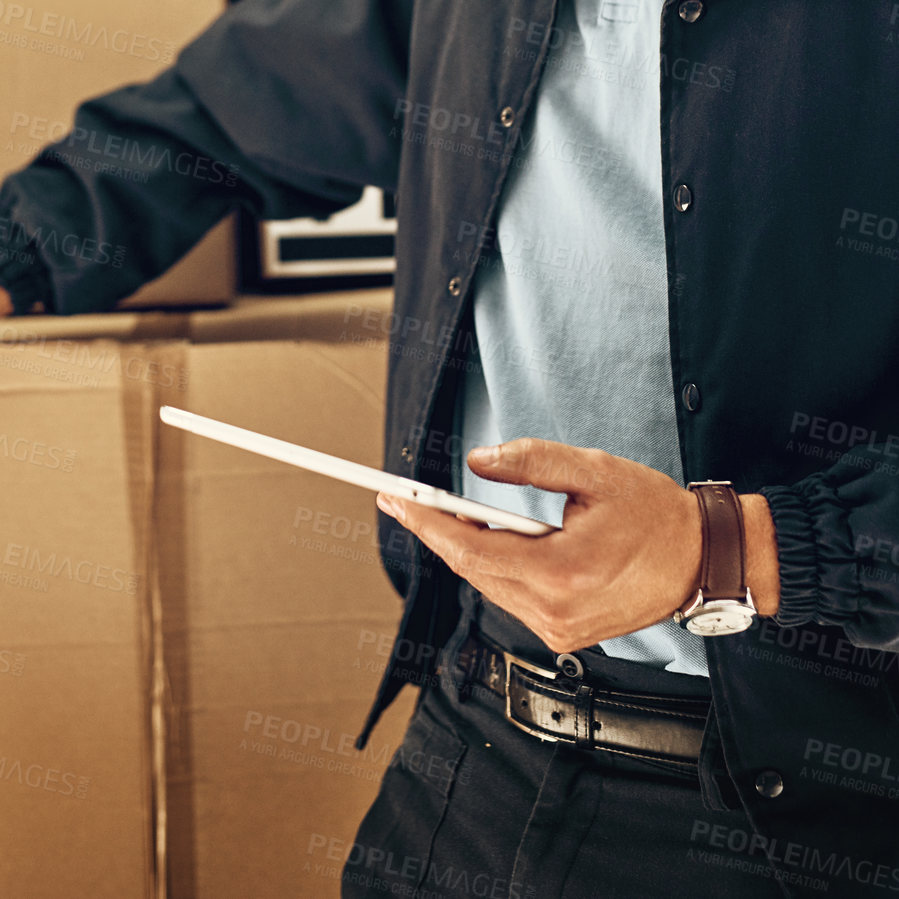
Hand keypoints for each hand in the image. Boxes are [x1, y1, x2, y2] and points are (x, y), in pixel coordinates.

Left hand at [377, 437, 779, 651]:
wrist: (702, 561)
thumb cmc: (655, 513)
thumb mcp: (593, 471)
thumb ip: (531, 461)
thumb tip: (476, 460)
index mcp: (561, 572)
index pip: (471, 548)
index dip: (427, 522)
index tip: (393, 498)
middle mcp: (555, 612)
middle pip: (473, 568)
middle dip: (439, 529)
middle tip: (408, 496)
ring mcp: (560, 630)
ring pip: (489, 584)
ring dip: (468, 547)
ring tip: (450, 509)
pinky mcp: (566, 634)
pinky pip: (511, 596)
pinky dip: (495, 565)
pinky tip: (491, 536)